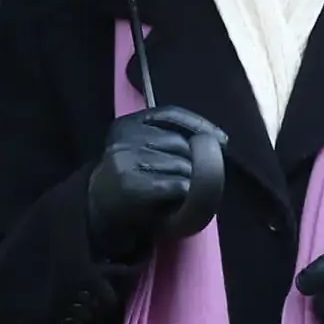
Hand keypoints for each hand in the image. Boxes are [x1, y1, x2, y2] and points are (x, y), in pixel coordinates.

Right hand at [86, 106, 225, 258]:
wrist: (100, 209)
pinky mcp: (133, 187)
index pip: (171, 114)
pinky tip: (173, 199)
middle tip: (178, 177)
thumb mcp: (143, 146)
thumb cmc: (132, 175)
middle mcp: (124, 139)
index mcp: (127, 123)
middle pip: (181, 144)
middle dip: (189, 161)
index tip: (223, 140)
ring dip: (187, 180)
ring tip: (171, 190)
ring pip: (183, 165)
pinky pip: (179, 185)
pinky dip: (184, 194)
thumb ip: (171, 134)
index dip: (200, 125)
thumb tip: (220, 139)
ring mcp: (126, 162)